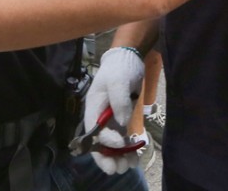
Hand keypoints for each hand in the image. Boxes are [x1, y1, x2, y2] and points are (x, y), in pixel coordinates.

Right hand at [82, 47, 143, 174]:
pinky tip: (134, 158)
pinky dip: (127, 149)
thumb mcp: (118, 81)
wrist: (129, 58)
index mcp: (93, 107)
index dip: (105, 141)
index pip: (94, 130)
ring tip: (128, 166)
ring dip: (118, 156)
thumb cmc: (120, 68)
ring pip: (111, 143)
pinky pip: (122, 138)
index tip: (121, 144)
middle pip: (99, 142)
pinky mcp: (121, 118)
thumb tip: (123, 123)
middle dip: (108, 157)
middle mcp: (99, 116)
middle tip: (118, 169)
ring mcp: (110, 118)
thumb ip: (119, 102)